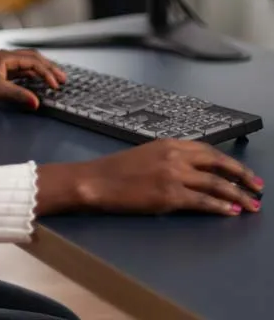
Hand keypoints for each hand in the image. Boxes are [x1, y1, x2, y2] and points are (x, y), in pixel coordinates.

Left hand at [0, 49, 65, 108]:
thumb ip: (19, 96)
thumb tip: (37, 102)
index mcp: (5, 57)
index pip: (32, 61)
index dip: (46, 72)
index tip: (56, 84)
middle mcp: (4, 57)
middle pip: (32, 58)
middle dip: (48, 68)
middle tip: (62, 78)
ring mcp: (0, 64)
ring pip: (25, 65)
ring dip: (39, 72)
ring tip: (53, 81)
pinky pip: (18, 72)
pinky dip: (30, 77)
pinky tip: (36, 84)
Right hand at [35, 140, 263, 216]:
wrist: (97, 181)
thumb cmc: (116, 170)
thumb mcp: (146, 155)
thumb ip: (170, 158)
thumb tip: (193, 171)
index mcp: (169, 143)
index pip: (208, 150)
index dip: (230, 162)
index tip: (244, 172)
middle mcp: (174, 155)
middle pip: (217, 164)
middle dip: (241, 176)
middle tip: (258, 187)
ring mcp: (173, 175)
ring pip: (215, 184)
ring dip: (237, 195)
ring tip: (251, 205)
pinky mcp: (169, 195)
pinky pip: (202, 201)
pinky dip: (219, 207)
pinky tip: (230, 212)